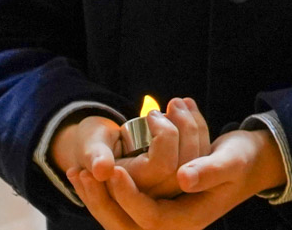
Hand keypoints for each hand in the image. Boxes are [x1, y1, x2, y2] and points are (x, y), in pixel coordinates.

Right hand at [52, 99, 210, 198]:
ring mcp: (171, 183)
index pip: (162, 164)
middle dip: (185, 126)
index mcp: (132, 186)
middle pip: (186, 160)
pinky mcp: (182, 171)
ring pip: (199, 155)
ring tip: (182, 101)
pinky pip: (201, 151)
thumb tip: (102, 169)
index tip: (151, 114)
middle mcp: (155, 190)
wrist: (102, 146)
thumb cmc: (94, 144)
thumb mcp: (89, 146)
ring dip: (195, 124)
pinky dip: (198, 126)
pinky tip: (189, 106)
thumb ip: (95, 156)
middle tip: (174, 101)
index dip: (164, 135)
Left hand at [68, 126, 283, 229]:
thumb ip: (209, 171)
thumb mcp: (230, 161)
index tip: (114, 169)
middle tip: (84, 172)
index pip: (149, 217)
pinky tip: (87, 171)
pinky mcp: (152, 204)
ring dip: (95, 195)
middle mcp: (170, 224)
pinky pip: (119, 205)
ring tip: (77, 171)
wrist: (247, 162)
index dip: (129, 196)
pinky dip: (103, 189)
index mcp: (189, 221)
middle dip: (101, 198)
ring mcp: (159, 216)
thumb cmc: (241, 160)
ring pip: (116, 216)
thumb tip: (183, 178)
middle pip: (125, 223)